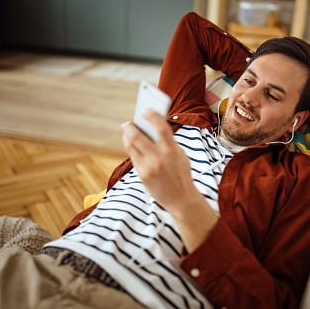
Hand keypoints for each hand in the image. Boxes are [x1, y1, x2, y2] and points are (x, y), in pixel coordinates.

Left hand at [122, 110, 217, 251]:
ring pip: (131, 146)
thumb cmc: (181, 174)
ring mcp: (149, 167)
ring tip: (127, 132)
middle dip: (131, 127)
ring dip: (127, 137)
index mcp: (172, 150)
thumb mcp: (180, 155)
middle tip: (129, 123)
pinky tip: (131, 145)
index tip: (145, 110)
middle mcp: (159, 158)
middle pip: (138, 136)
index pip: (161, 127)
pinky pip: (133, 158)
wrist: (181, 199)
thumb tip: (152, 130)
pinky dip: (132, 149)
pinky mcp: (143, 176)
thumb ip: (168, 143)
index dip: (152, 116)